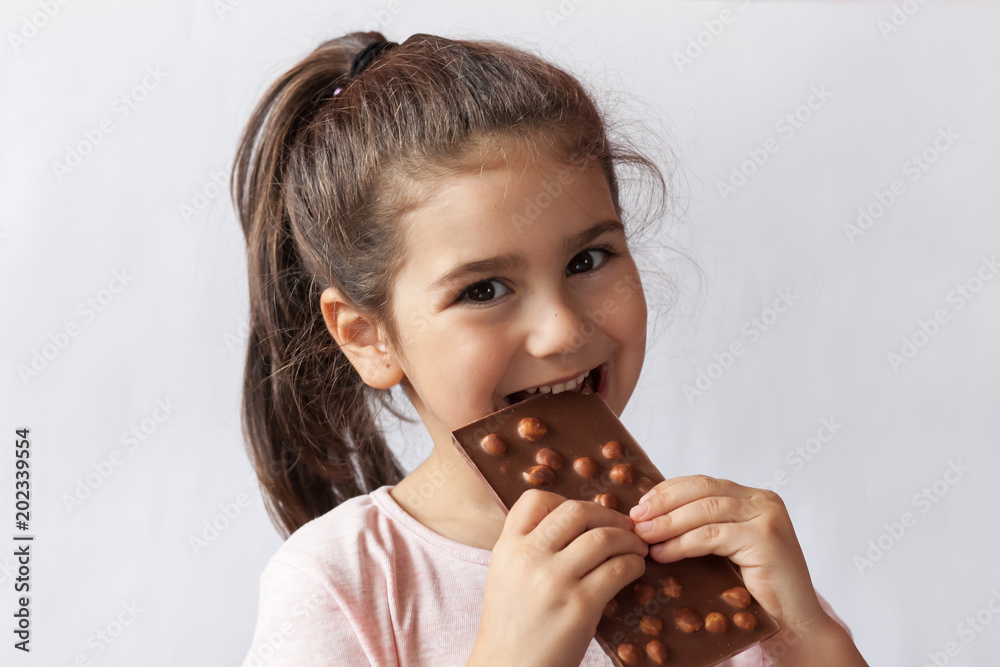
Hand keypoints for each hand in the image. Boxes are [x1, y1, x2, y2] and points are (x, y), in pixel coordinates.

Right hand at [468, 489, 648, 666]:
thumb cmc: (512, 626)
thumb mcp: (506, 575)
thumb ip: (529, 547)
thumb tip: (574, 525)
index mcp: (507, 547)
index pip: (535, 499)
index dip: (565, 499)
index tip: (584, 517)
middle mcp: (529, 557)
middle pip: (576, 511)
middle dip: (607, 515)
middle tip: (622, 526)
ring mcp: (555, 580)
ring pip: (603, 537)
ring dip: (628, 539)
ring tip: (636, 548)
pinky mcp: (580, 606)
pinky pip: (618, 569)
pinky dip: (633, 563)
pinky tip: (635, 569)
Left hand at [628, 476, 867, 665]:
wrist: (795, 627)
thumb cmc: (755, 593)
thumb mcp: (725, 550)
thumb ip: (701, 528)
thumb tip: (649, 519)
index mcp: (754, 498)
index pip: (702, 483)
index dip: (667, 491)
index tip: (640, 505)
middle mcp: (764, 502)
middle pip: (702, 490)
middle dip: (663, 503)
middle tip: (634, 519)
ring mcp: (767, 517)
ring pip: (704, 511)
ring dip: (667, 523)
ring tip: (642, 536)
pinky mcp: (765, 539)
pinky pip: (712, 536)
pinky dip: (682, 544)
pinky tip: (662, 553)